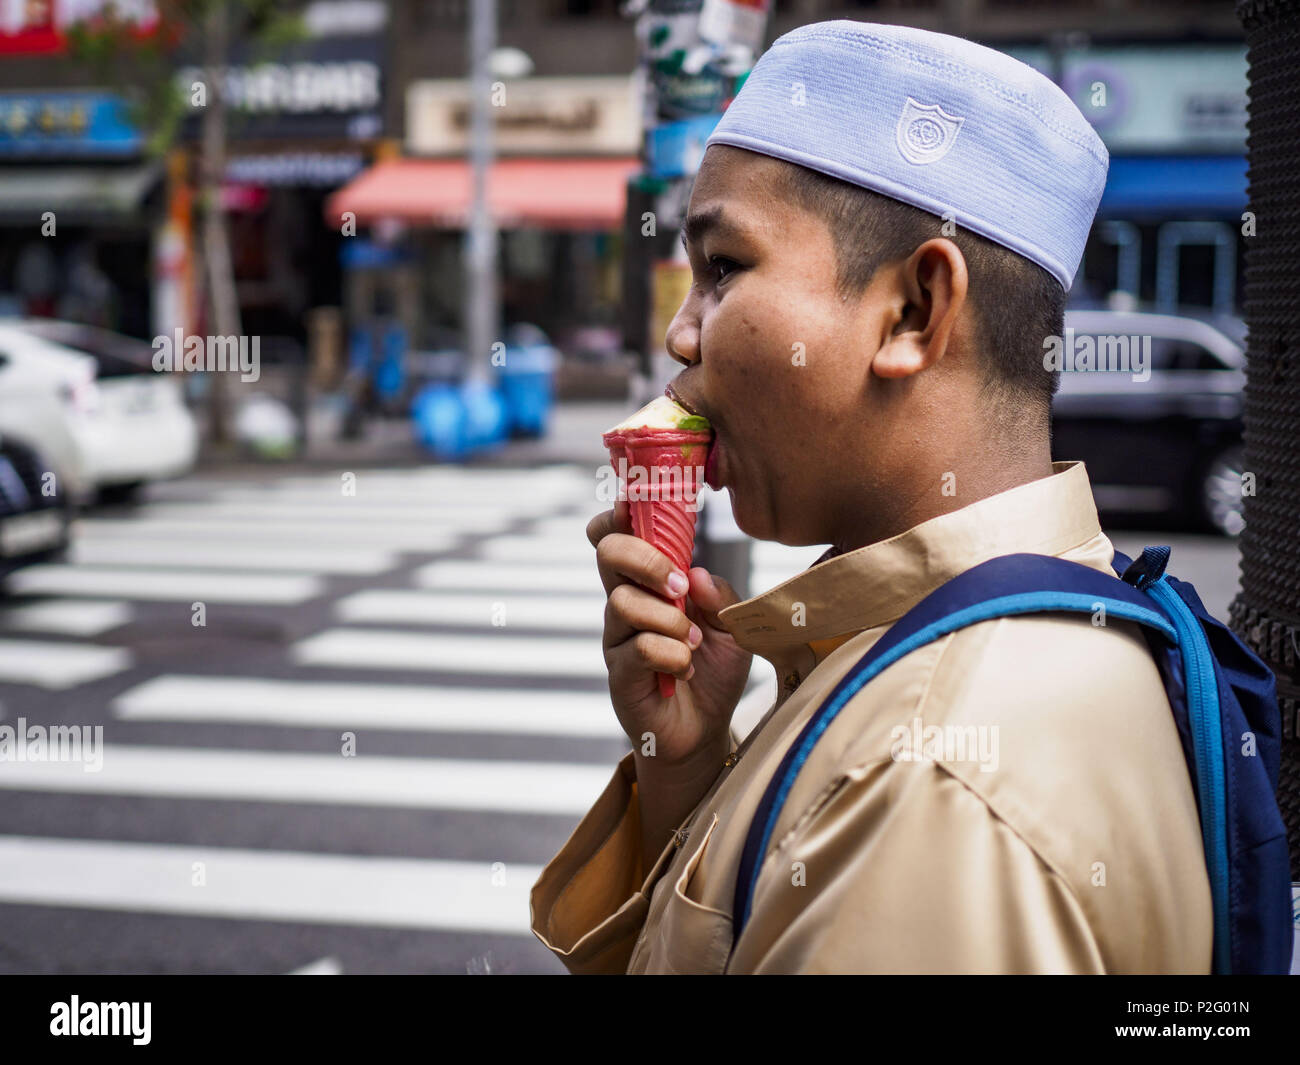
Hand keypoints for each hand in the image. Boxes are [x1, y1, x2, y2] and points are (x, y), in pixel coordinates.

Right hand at [588, 500, 752, 766]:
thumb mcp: (732, 625)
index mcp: (648, 583)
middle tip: (679, 585)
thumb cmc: (714, 671)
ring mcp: (617, 638)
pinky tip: (685, 667)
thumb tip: (696, 572)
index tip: (630, 506)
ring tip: (694, 643)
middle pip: (608, 555)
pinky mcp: (619, 674)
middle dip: (646, 560)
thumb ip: (717, 593)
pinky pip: (638, 648)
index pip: (616, 538)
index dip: (617, 517)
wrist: (704, 730)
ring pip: (623, 603)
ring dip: (669, 620)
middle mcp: (625, 604)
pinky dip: (672, 655)